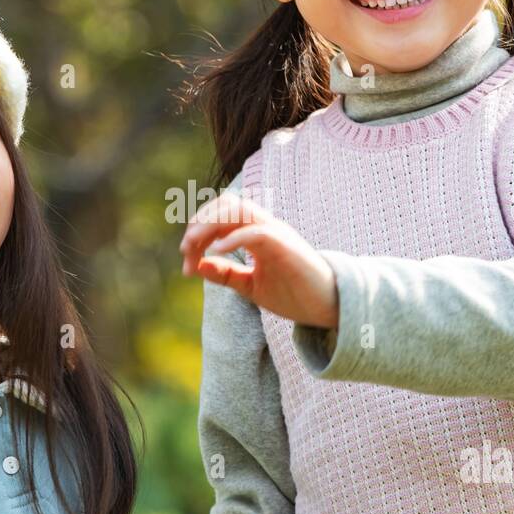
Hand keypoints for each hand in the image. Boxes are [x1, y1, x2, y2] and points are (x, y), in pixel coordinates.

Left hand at [179, 193, 338, 328]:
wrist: (328, 307)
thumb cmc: (294, 294)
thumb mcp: (251, 286)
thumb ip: (226, 275)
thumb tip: (198, 265)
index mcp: (257, 233)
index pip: (221, 216)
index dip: (198, 231)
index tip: (187, 262)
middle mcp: (266, 227)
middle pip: (227, 206)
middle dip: (199, 224)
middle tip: (185, 251)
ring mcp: (277, 233)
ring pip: (239, 211)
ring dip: (211, 224)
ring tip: (194, 246)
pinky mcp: (286, 246)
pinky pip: (256, 231)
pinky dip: (233, 237)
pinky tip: (217, 251)